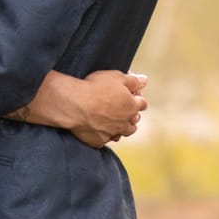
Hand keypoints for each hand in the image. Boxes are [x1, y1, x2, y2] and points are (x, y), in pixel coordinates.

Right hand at [18, 68, 147, 149]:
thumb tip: (145, 80)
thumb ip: (133, 80)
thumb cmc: (94, 87)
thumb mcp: (115, 77)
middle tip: (122, 110)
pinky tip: (97, 129)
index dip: (137, 98)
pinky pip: (104, 140)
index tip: (131, 95)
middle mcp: (124, 122)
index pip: (142, 104)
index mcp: (131, 106)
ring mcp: (112, 133)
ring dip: (119, 129)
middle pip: (134, 123)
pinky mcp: (98, 141)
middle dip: (130, 117)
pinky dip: (103, 135)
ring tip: (112, 122)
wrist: (74, 105)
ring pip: (121, 134)